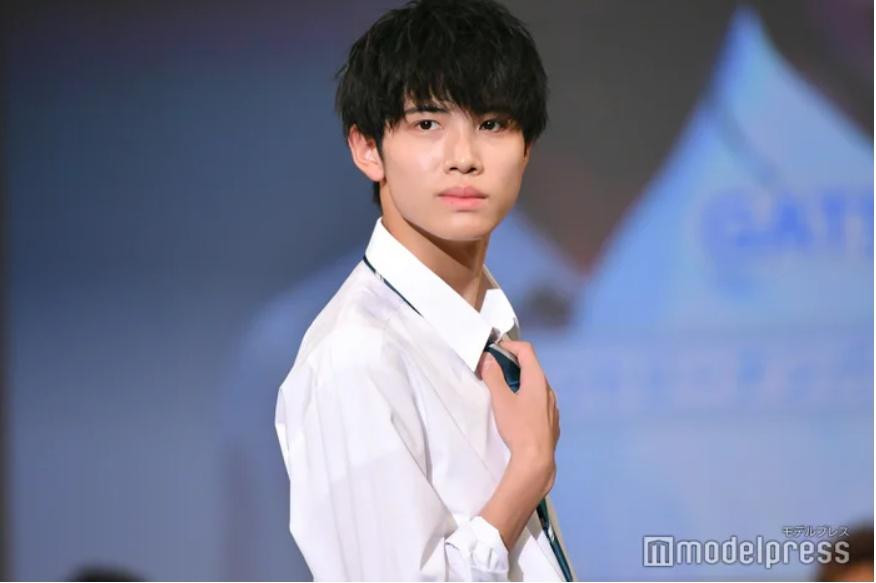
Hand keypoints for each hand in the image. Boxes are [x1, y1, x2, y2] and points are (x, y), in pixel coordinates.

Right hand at [477, 339, 559, 494]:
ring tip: (503, 390)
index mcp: (537, 380)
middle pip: (531, 367)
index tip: (494, 350)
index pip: (526, 350)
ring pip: (536, 385)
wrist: (536, 459)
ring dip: (519, 381)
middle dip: (512, 363)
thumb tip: (487, 358)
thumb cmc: (518, 427)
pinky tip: (517, 411)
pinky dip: (527, 396)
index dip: (509, 345)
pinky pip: (539, 401)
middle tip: (493, 369)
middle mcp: (548, 390)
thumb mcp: (501, 400)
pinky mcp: (551, 421)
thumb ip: (493, 376)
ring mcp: (552, 406)